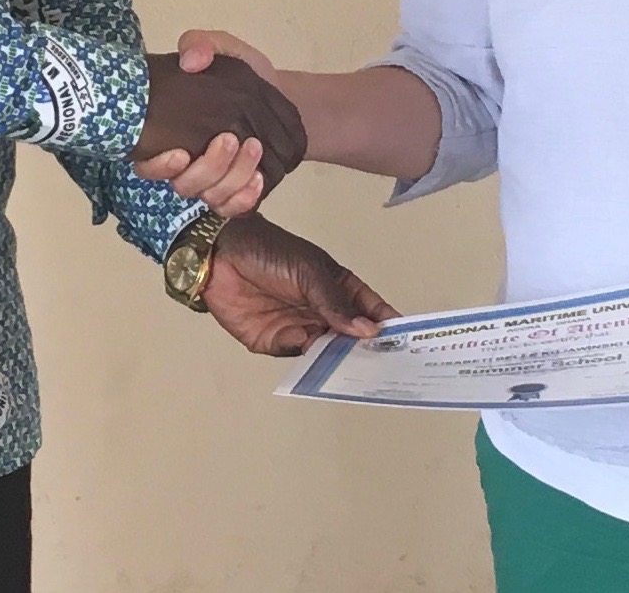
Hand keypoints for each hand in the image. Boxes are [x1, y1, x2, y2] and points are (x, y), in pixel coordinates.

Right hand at [137, 31, 286, 216]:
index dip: (158, 166)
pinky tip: (258, 178)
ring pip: (211, 198)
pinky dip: (245, 198)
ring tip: (254, 147)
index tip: (179, 153)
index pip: (147, 163)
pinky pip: (234, 209)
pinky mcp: (237, 192)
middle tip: (231, 139)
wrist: (280, 97)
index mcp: (172, 133)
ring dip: (232, 177)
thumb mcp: (225, 50)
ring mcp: (212, 181)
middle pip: (184, 185)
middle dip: (208, 167)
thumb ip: (203, 44)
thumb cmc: (244, 75)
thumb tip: (189, 60)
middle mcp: (187, 164)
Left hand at [202, 214, 395, 356]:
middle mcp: (323, 311)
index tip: (408, 344)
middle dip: (367, 352)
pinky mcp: (274, 343)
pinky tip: (323, 372)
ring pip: (328, 354)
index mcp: (337, 288)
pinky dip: (311, 367)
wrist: (220, 256)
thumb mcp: (310, 271)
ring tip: (360, 377)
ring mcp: (300, 328)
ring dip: (341, 364)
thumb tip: (369, 330)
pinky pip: (298, 360)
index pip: (369, 309)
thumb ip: (336, 303)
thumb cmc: (270, 251)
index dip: (388, 325)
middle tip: (388, 372)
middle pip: (351, 338)